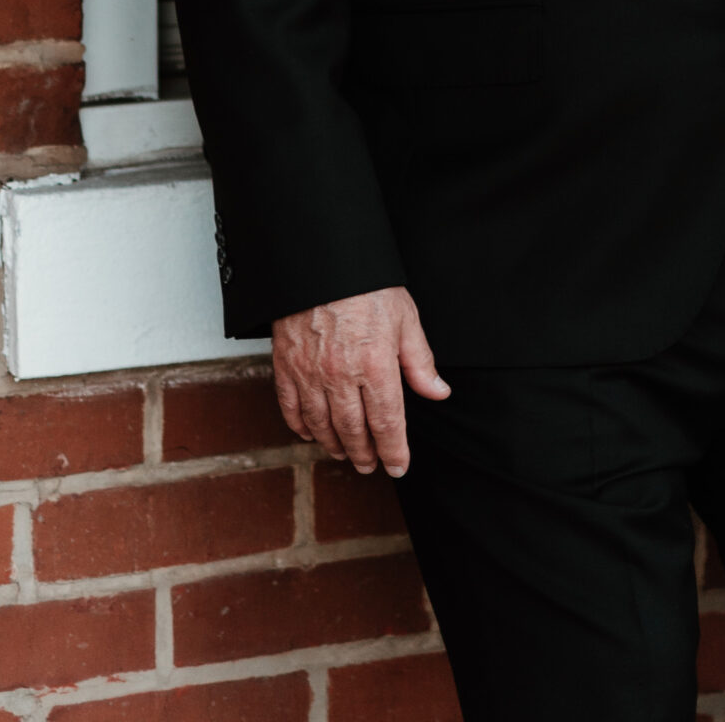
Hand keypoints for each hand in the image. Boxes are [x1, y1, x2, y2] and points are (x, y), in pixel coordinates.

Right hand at [271, 286, 448, 476]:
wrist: (320, 258)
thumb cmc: (367, 285)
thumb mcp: (405, 317)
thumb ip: (420, 361)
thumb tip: (438, 392)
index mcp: (375, 365)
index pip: (387, 423)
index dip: (394, 451)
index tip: (399, 466)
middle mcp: (340, 376)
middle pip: (353, 431)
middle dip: (365, 454)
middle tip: (371, 465)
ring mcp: (309, 372)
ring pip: (321, 425)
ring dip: (335, 445)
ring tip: (345, 454)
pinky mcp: (285, 364)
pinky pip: (291, 407)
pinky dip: (301, 426)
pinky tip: (311, 433)